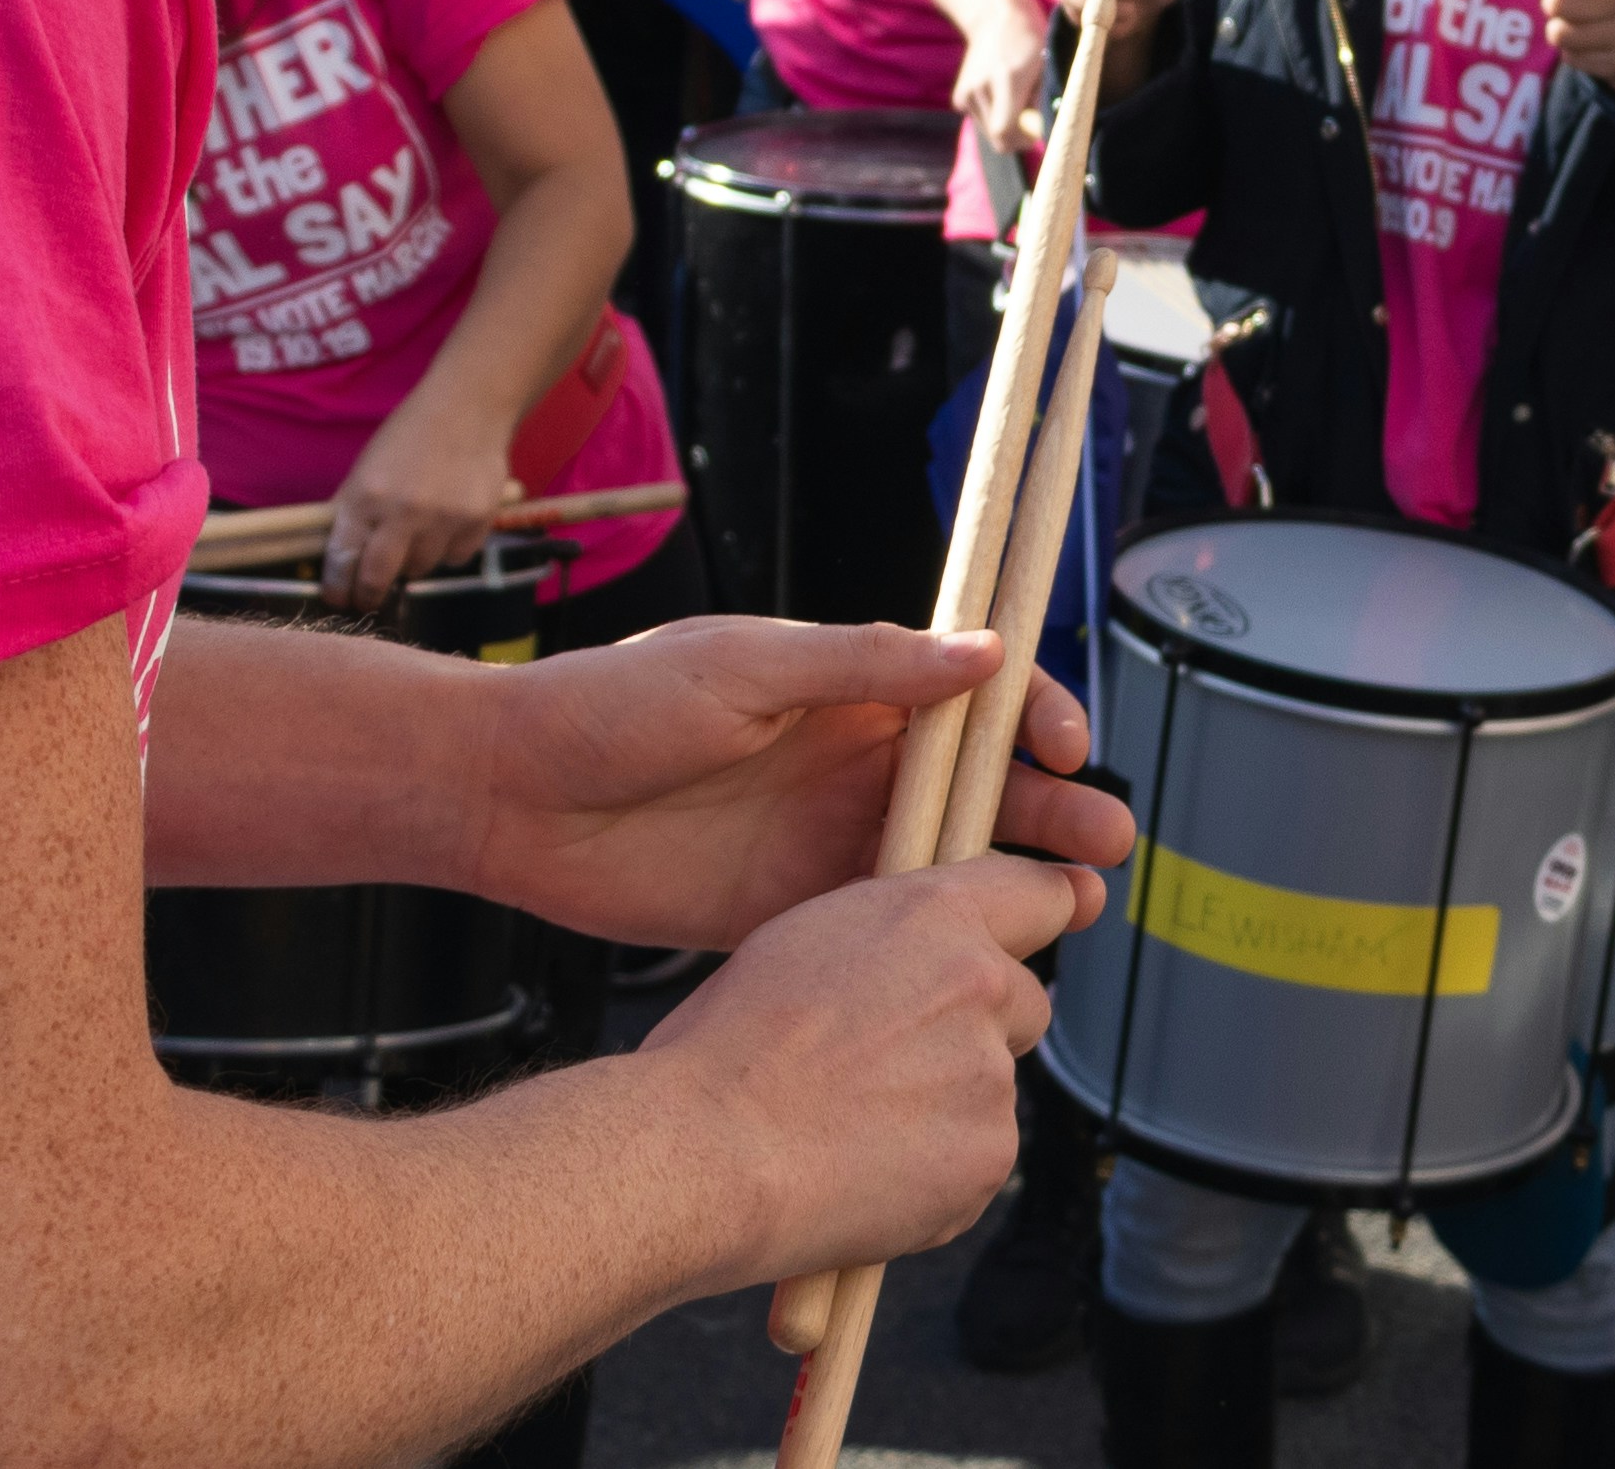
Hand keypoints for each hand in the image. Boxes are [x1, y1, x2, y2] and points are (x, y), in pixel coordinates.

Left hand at [323, 395, 517, 607]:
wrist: (469, 408)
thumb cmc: (410, 435)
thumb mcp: (367, 467)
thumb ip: (353, 511)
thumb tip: (339, 559)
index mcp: (365, 495)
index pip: (342, 559)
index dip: (338, 587)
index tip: (339, 599)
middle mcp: (402, 511)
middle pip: (377, 578)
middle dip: (369, 595)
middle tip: (368, 598)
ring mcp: (442, 519)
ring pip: (418, 569)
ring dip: (413, 560)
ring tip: (419, 530)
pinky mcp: (477, 522)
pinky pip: (455, 558)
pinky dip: (448, 548)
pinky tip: (449, 519)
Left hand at [464, 617, 1129, 952]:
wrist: (508, 796)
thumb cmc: (610, 706)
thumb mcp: (740, 668)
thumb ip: (861, 665)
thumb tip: (981, 654)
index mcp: (848, 685)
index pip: (973, 692)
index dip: (1033, 714)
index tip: (1065, 747)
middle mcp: (851, 759)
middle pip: (980, 781)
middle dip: (1052, 804)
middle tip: (1105, 840)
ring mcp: (823, 838)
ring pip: (948, 859)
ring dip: (1014, 875)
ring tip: (1077, 904)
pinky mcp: (790, 911)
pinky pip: (885, 925)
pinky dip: (940, 940)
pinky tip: (981, 960)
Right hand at [639, 850, 1091, 1296]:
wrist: (706, 1152)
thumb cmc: (726, 1046)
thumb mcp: (803, 940)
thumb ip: (887, 936)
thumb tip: (914, 954)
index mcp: (932, 915)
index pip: (1041, 894)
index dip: (1044, 913)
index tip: (1047, 929)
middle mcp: (980, 984)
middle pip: (1022, 1000)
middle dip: (980, 1028)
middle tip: (899, 1063)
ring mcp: (991, 1075)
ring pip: (991, 1086)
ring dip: (947, 1105)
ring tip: (853, 1129)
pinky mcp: (990, 1156)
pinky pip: (976, 1160)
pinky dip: (935, 1172)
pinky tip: (863, 1174)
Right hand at [953, 0, 1056, 153]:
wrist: (995, 17)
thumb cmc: (1030, 40)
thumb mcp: (1045, 67)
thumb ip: (1043, 102)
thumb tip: (1043, 133)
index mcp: (1006, 80)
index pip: (1004, 132)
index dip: (1024, 141)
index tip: (1037, 132)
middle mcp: (980, 88)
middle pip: (998, 139)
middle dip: (1018, 135)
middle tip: (1032, 115)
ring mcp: (966, 93)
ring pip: (990, 132)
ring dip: (1006, 124)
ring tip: (1016, 96)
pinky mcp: (960, 97)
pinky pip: (982, 121)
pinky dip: (994, 115)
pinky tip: (1000, 92)